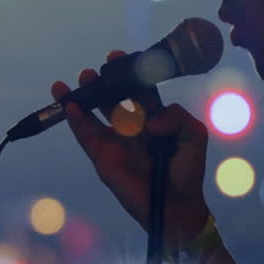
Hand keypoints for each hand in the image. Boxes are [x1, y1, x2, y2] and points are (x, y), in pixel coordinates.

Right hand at [52, 50, 211, 242]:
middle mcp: (131, 125)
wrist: (175, 206)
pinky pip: (85, 136)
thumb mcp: (194, 136)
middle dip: (102, 82)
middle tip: (95, 71)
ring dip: (81, 97)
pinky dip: (76, 121)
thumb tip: (149, 120)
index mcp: (152, 117)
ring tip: (73, 82)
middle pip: (111, 97)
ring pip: (92, 114)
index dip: (128, 72)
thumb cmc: (186, 171)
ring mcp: (114, 141)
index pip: (137, 88)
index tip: (119, 58)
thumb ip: (178, 117)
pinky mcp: (102, 157)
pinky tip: (70, 106)